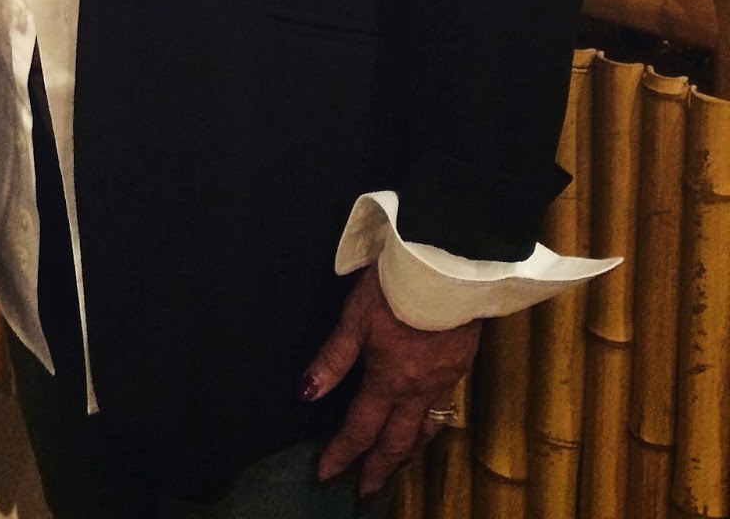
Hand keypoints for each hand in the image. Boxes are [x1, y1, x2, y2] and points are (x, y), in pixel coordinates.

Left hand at [302, 268, 479, 497]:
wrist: (451, 270)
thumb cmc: (395, 288)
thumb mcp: (355, 317)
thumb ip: (333, 358)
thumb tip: (306, 394)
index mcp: (389, 381)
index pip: (360, 429)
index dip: (341, 454)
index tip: (325, 477)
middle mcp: (417, 391)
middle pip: (396, 443)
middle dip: (378, 470)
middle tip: (365, 495)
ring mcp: (442, 382)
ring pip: (423, 431)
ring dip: (406, 454)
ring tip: (393, 468)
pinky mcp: (459, 368)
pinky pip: (441, 411)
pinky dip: (428, 429)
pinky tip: (423, 428)